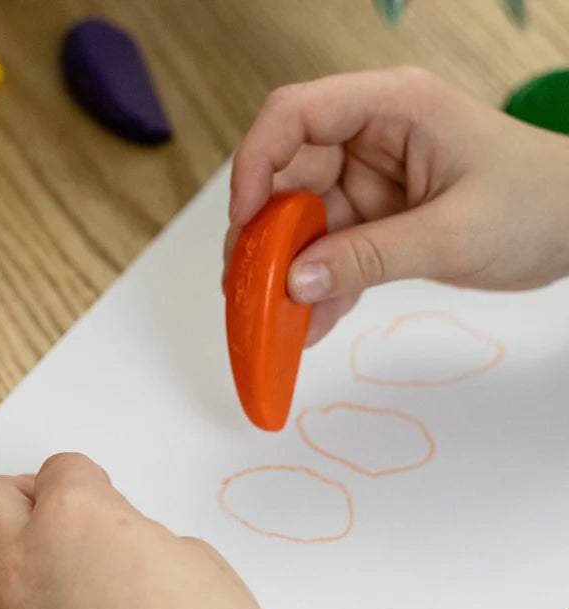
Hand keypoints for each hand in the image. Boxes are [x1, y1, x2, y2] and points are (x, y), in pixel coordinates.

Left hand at [0, 453, 406, 608]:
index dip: (85, 477)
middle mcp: (22, 561)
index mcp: (74, 516)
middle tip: (45, 506)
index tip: (94, 488)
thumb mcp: (188, 556)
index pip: (61, 470)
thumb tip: (113, 547)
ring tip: (2, 543)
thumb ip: (133, 537)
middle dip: (20, 494)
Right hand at [226, 67, 568, 346]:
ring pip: (302, 222)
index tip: (244, 220)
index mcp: (392, 109)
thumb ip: (371, 257)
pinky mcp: (374, 220)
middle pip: (287, 176)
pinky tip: (308, 324)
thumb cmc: (540, 204)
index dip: (256, 163)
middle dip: (263, 233)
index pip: (296, 116)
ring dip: (284, 270)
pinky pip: (330, 252)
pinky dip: (318, 288)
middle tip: (248, 285)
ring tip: (272, 316)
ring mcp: (370, 182)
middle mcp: (370, 139)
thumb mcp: (453, 233)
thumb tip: (296, 282)